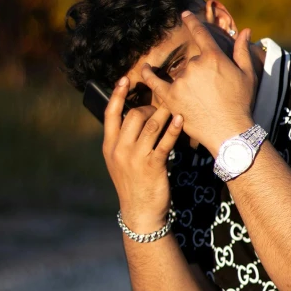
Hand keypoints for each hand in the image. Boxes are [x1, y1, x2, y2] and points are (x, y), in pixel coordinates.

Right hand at [103, 78, 182, 231]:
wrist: (140, 211)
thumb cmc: (133, 184)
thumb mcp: (120, 162)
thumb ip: (124, 141)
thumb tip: (136, 117)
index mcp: (109, 146)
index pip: (110, 114)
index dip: (117, 94)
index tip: (125, 79)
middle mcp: (120, 150)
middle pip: (133, 115)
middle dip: (149, 106)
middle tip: (162, 105)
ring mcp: (135, 158)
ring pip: (150, 125)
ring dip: (164, 113)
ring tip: (174, 105)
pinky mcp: (153, 165)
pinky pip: (164, 141)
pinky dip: (173, 128)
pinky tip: (181, 119)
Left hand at [141, 11, 256, 156]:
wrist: (230, 132)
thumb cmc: (242, 104)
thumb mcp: (247, 75)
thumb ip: (242, 51)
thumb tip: (245, 30)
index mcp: (213, 57)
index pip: (200, 33)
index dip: (191, 22)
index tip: (184, 15)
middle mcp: (195, 65)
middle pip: (192, 60)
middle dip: (200, 72)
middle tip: (211, 92)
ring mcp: (181, 82)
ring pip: (179, 74)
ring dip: (186, 82)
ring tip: (197, 97)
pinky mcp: (171, 98)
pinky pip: (155, 83)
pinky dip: (148, 75)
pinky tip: (144, 69)